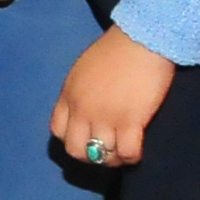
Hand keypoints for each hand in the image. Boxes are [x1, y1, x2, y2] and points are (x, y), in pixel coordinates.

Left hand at [50, 26, 176, 170]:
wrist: (141, 40)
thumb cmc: (115, 50)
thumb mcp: (84, 71)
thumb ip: (79, 92)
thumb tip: (85, 109)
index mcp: (68, 96)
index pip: (57, 131)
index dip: (71, 140)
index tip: (86, 139)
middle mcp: (82, 110)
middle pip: (75, 149)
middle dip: (89, 157)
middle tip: (105, 152)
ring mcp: (105, 117)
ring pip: (101, 156)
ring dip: (112, 159)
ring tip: (123, 154)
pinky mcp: (131, 121)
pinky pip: (127, 152)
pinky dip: (132, 157)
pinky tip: (136, 152)